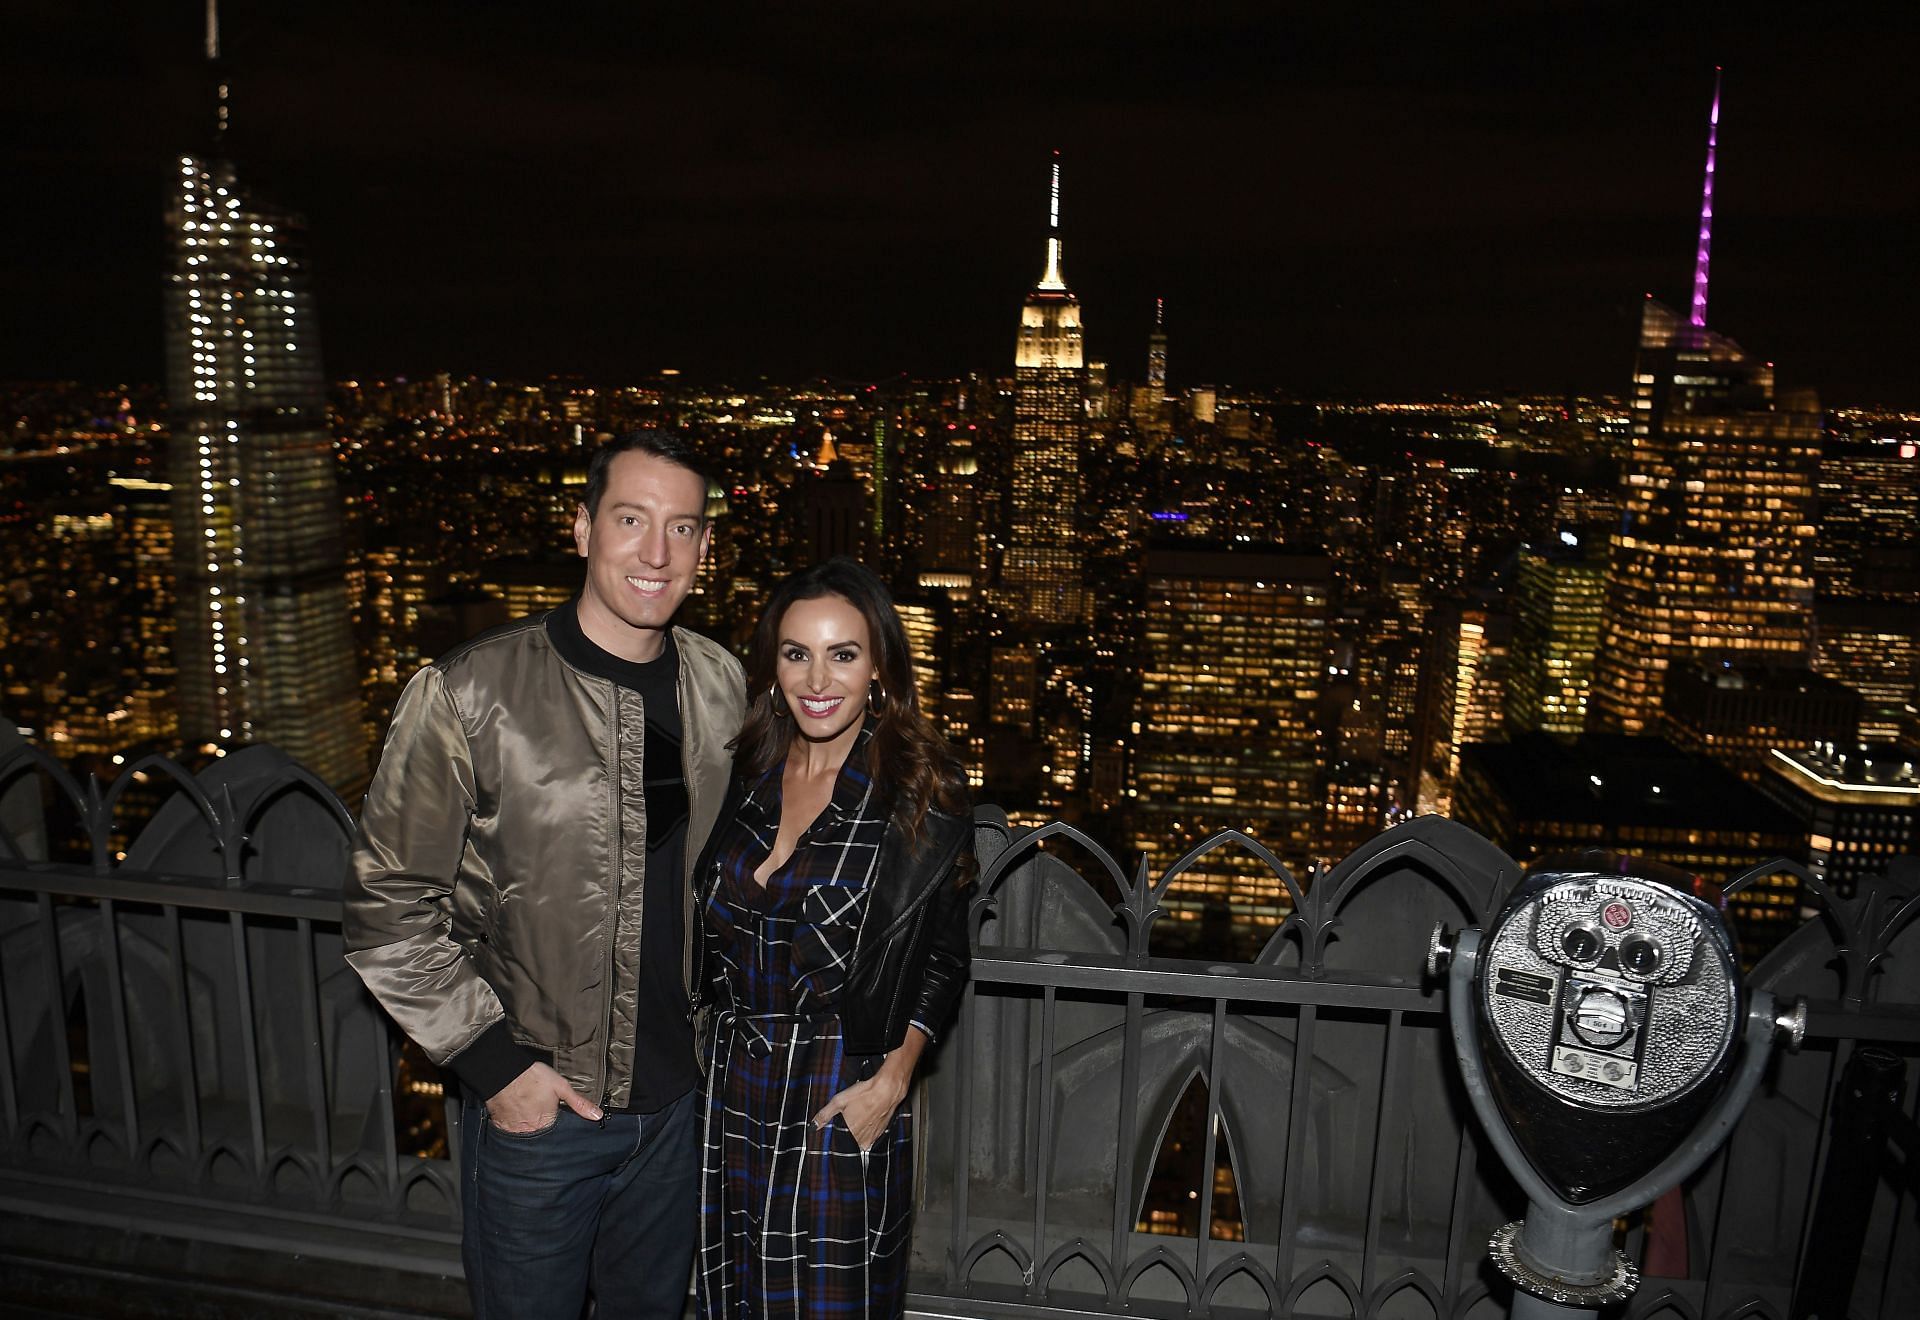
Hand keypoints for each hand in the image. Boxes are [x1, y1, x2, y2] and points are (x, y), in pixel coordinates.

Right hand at [485, 1061, 602, 1133]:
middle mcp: (529, 1131)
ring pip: (523, 1136)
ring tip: (528, 1117)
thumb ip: (579, 1103)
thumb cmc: (533, 1078)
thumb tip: (597, 1115)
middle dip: (541, 1132)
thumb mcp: (561, 1087)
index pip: (555, 1135)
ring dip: (526, 1130)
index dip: (556, 1128)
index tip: (556, 1122)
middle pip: (539, 1138)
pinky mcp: (500, 1126)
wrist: (504, 1072)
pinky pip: (509, 1133)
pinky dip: (513, 1127)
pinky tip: (515, 1118)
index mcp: (546, 1124)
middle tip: (539, 1117)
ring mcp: (513, 1130)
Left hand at [812, 1072, 907, 1152]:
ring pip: (859, 1142)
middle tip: (845, 1123)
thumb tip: (812, 1126)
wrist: (887, 1090)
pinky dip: (865, 1132)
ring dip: (855, 1135)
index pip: (837, 1144)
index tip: (832, 1132)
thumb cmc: (864, 1094)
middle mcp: (861, 1139)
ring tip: (856, 1121)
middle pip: (848, 1143)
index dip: (834, 1138)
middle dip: (845, 1136)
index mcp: (849, 1133)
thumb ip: (825, 1115)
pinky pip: (869, 1138)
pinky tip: (864, 1121)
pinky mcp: (879, 1134)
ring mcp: (871, 1138)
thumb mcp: (839, 1101)